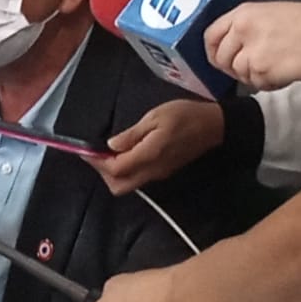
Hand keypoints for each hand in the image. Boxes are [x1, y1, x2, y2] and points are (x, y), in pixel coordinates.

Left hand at [90, 100, 224, 194]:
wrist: (215, 126)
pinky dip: (125, 170)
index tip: (85, 150)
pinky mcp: (164, 171)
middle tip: (96, 154)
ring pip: (128, 185)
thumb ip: (132, 134)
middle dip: (103, 173)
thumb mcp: (155, 117)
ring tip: (106, 153)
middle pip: (119, 186)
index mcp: (149, 155)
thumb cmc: (185, 116)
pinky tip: (122, 154)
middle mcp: (153, 171)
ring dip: (113, 173)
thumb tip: (111, 146)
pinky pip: (138, 178)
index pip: (115, 169)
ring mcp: (159, 174)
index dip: (97, 162)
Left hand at [205, 1, 300, 89]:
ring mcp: (250, 52)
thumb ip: (247, 27)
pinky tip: (283, 72)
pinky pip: (256, 84)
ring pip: (239, 74)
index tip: (218, 58)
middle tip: (251, 68)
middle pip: (221, 58)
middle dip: (233, 68)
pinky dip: (268, 83)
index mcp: (243, 14)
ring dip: (255, 75)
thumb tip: (234, 44)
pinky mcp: (262, 71)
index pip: (211, 35)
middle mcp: (242, 31)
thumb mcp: (270, 13)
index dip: (213, 50)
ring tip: (276, 66)